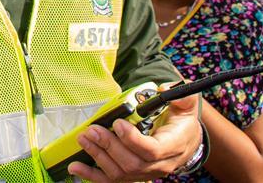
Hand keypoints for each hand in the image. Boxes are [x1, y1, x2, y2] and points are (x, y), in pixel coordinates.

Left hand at [68, 93, 201, 181]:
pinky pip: (112, 180)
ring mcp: (145, 173)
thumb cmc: (182, 123)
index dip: (132, 139)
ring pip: (120, 174)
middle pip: (132, 164)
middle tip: (92, 130)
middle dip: (109, 146)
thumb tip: (165, 88)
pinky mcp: (133, 176)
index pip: (151, 150)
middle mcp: (159, 165)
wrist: (187, 143)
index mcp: (172, 146)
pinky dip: (92, 175)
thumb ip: (181, 96)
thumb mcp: (186, 106)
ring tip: (83, 139)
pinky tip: (75, 167)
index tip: (117, 123)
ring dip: (98, 157)